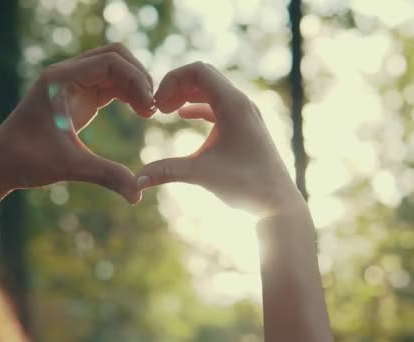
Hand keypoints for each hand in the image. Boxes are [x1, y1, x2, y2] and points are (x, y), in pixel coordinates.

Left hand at [0, 43, 154, 202]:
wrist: (1, 163)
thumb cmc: (27, 161)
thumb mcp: (70, 166)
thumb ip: (106, 175)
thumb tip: (138, 196)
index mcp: (60, 79)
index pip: (109, 60)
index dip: (135, 79)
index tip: (149, 107)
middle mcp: (67, 75)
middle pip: (115, 56)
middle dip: (138, 77)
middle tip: (152, 107)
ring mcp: (73, 84)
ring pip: (114, 69)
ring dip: (135, 85)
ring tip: (148, 112)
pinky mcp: (78, 96)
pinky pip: (110, 84)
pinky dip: (127, 94)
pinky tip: (140, 112)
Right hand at [136, 62, 302, 214]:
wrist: (278, 203)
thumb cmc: (246, 185)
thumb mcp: (201, 174)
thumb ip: (166, 172)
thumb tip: (135, 181)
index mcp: (233, 104)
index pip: (198, 70)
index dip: (171, 81)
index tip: (156, 105)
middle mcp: (241, 103)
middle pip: (203, 76)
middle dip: (176, 86)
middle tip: (156, 108)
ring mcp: (245, 114)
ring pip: (210, 89)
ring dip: (185, 95)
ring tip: (164, 110)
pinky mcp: (244, 127)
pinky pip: (217, 105)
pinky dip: (197, 106)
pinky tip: (182, 116)